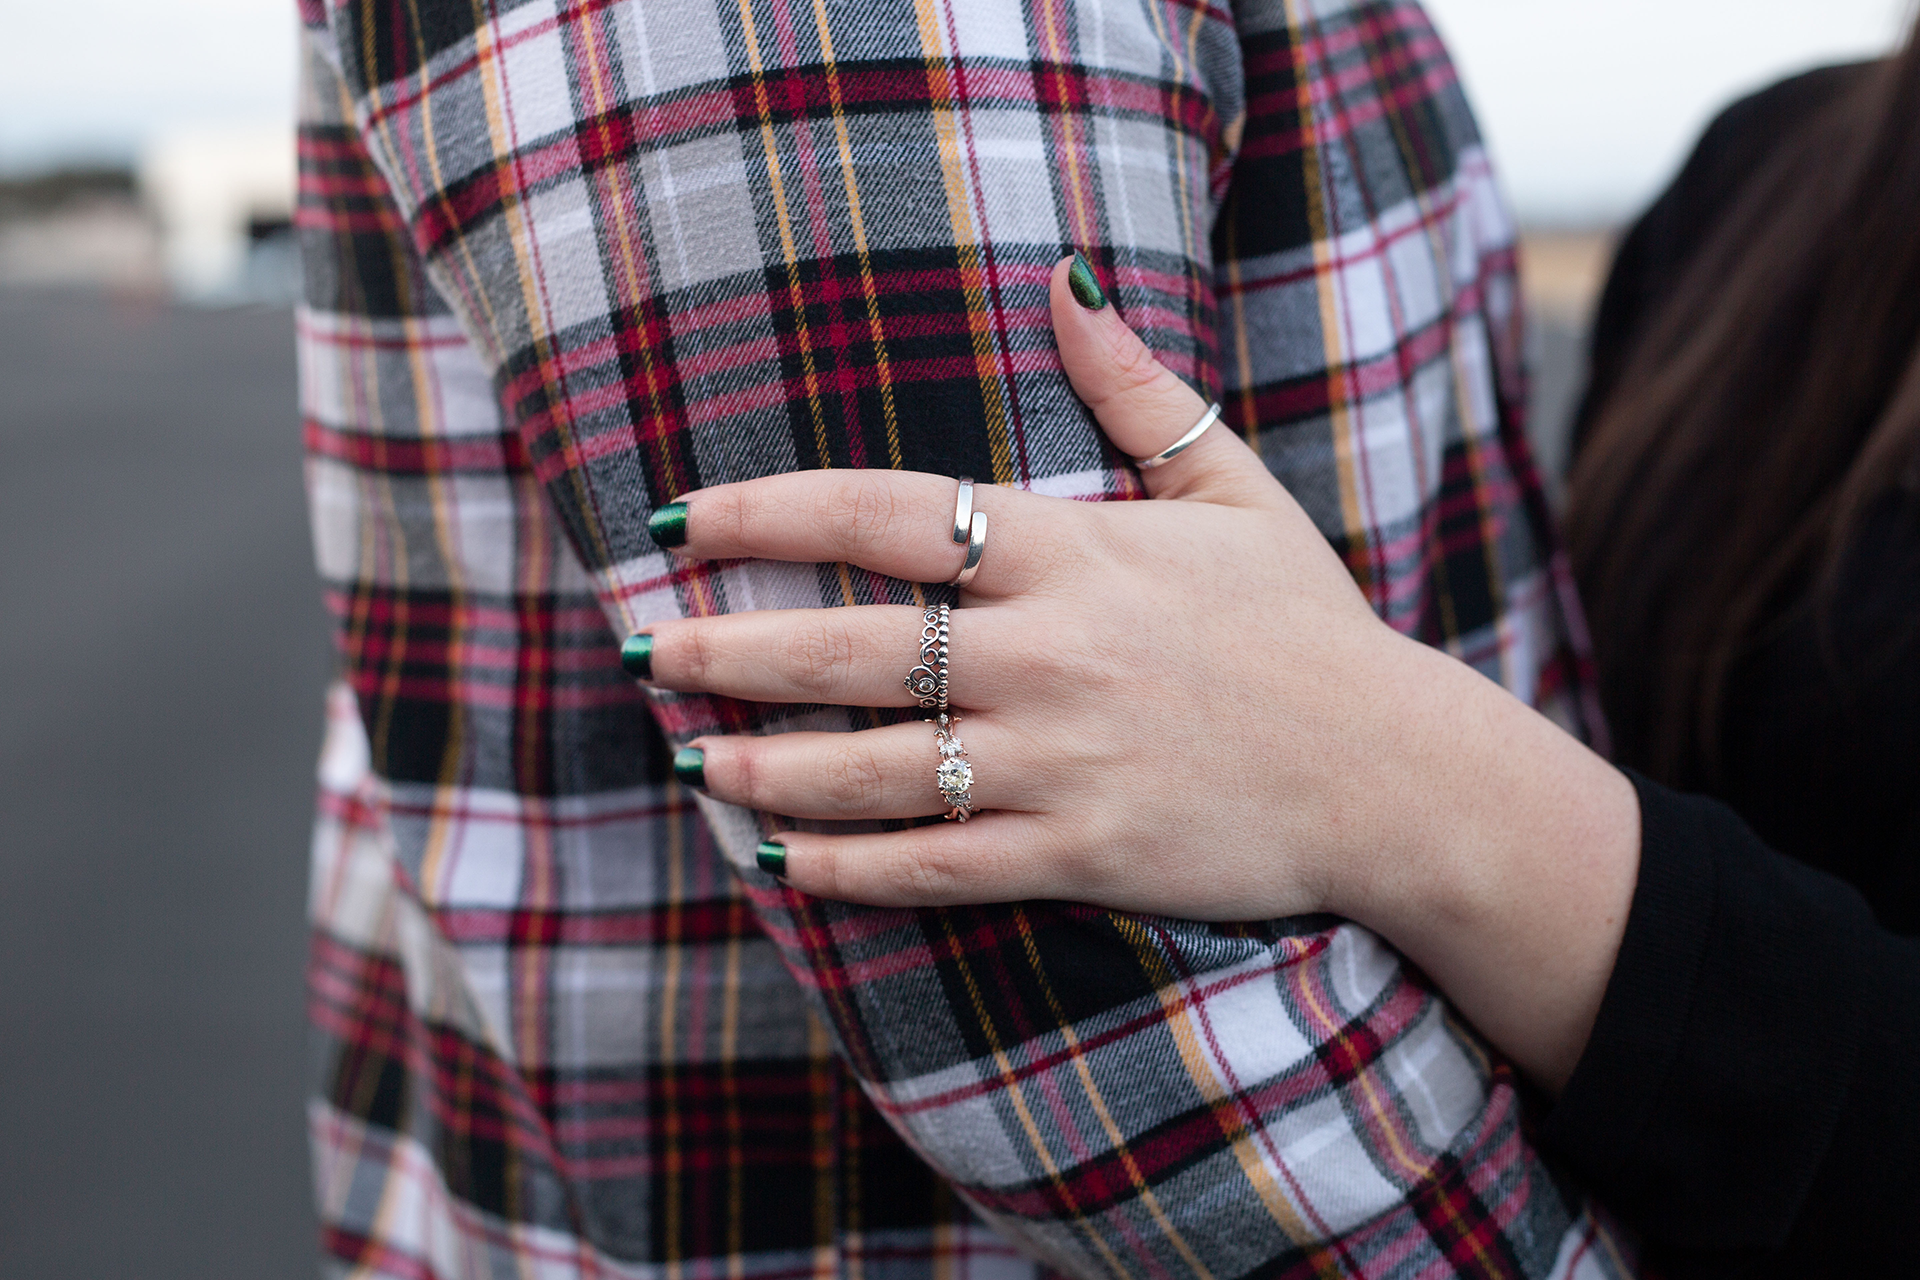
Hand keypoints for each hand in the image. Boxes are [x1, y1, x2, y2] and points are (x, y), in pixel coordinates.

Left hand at [636, 256, 1407, 918]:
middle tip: (647, 651)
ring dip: (764, 765)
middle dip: (730, 649)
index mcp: (1075, 552)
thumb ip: (1137, 389)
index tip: (676, 524)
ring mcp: (1062, 761)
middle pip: (850, 646)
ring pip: (873, 769)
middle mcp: (1051, 653)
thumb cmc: (1305, 628)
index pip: (885, 514)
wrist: (1396, 776)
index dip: (765, 513)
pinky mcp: (1082, 854)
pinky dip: (847, 868)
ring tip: (689, 759)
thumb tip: (1065, 279)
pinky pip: (935, 866)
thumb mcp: (1233, 487)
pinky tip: (780, 859)